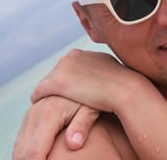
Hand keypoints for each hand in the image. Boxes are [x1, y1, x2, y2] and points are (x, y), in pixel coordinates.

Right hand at [12, 95, 98, 159]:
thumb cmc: (89, 96)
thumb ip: (82, 125)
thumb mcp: (91, 109)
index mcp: (48, 115)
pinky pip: (21, 141)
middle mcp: (34, 114)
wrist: (80, 76)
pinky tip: (39, 158)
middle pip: (22, 152)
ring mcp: (30, 115)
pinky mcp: (30, 117)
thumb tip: (74, 144)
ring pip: (18, 148)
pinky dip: (25, 153)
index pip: (34, 152)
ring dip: (25, 159)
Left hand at [31, 49, 149, 114]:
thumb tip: (99, 79)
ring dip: (49, 96)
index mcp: (83, 54)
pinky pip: (39, 93)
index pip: (67, 69)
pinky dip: (41, 102)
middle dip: (57, 89)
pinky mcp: (56, 82)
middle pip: (55, 75)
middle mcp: (71, 56)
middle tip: (59, 105)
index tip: (70, 97)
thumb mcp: (111, 75)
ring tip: (53, 110)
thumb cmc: (124, 88)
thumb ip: (100, 74)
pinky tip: (47, 113)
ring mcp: (63, 68)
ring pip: (46, 84)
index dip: (68, 84)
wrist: (127, 90)